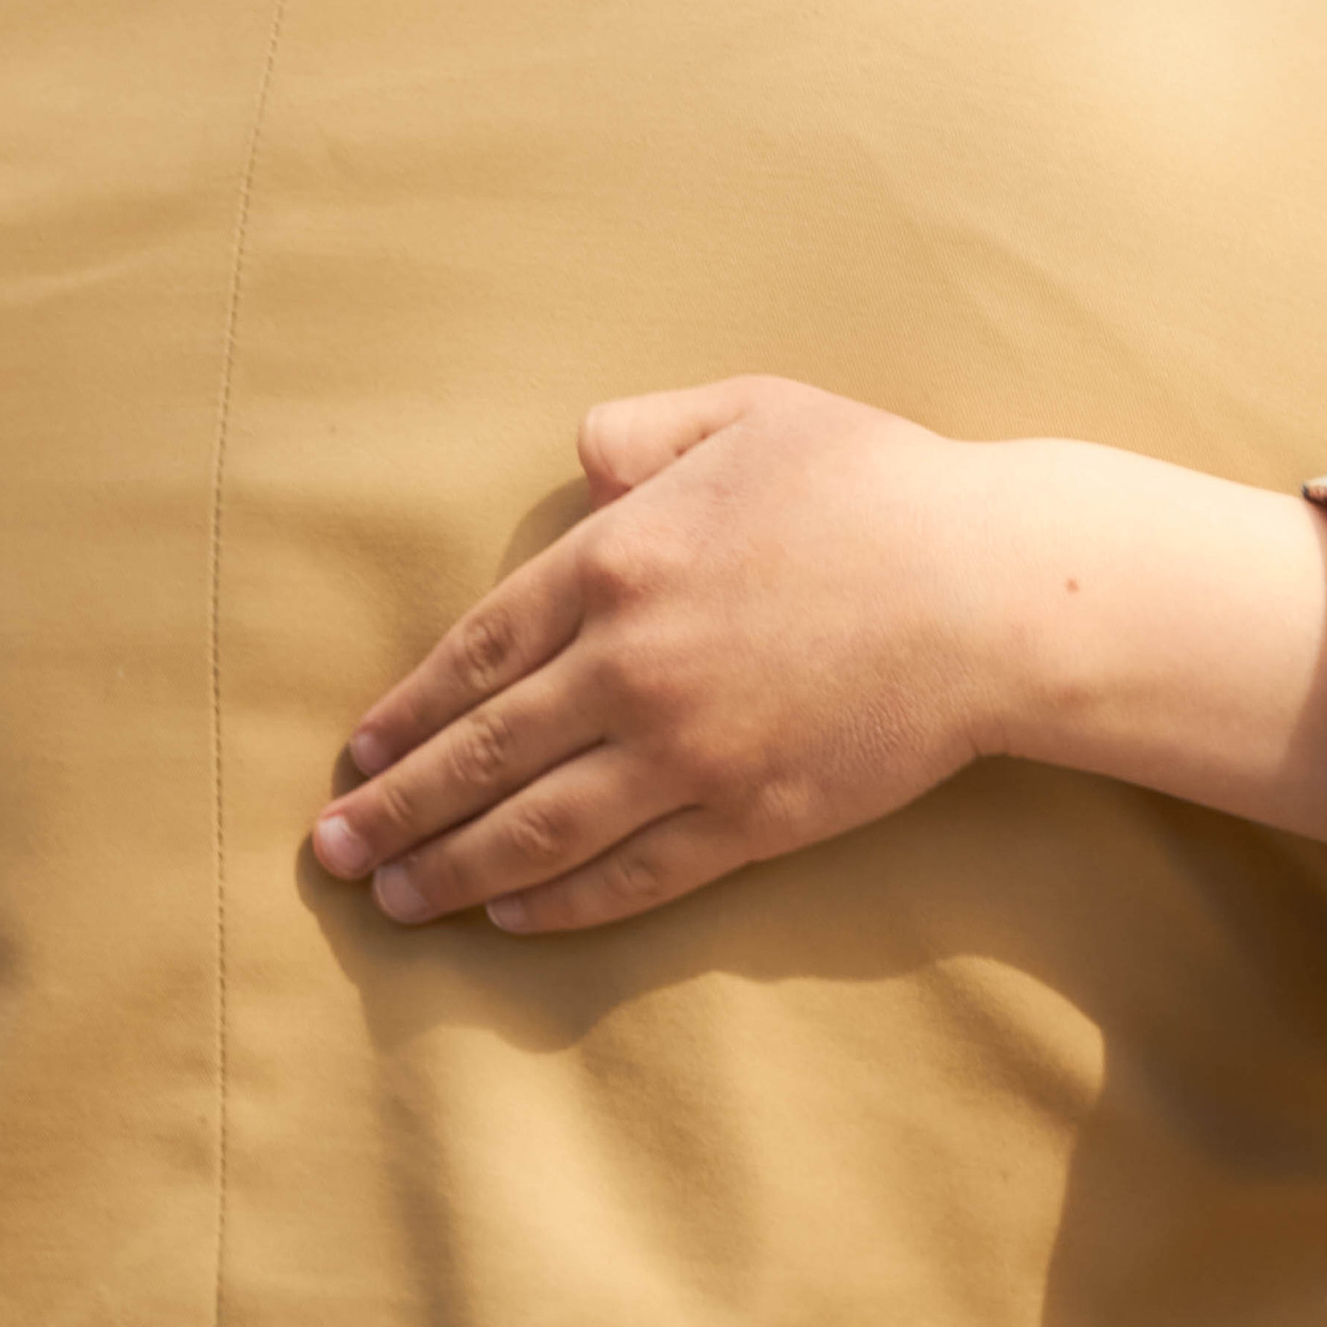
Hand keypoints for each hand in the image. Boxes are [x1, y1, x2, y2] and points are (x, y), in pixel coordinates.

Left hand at [309, 379, 1012, 935]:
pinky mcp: (749, 818)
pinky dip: (560, 902)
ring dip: (452, 870)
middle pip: (482, 753)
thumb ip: (646, 430)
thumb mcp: (752, 412)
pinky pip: (630, 875)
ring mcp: (688, 753)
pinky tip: (512, 914)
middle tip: (331, 852)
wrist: (995, 591)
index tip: (358, 755)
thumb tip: (580, 458)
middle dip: (397, 810)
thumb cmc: (879, 485)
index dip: (408, 712)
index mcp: (618, 560)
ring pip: (537, 830)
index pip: (476, 653)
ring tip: (394, 900)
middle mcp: (631, 666)